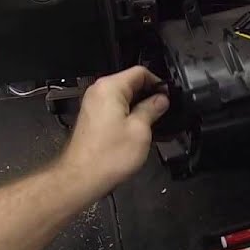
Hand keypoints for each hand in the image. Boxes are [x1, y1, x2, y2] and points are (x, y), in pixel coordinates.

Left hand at [60, 66, 168, 196]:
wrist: (82, 178)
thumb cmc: (106, 157)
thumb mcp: (140, 130)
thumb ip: (152, 109)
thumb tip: (161, 100)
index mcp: (110, 88)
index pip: (140, 72)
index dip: (158, 83)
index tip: (168, 96)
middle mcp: (98, 92)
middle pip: (131, 83)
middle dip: (149, 96)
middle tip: (163, 112)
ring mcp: (94, 105)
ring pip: (123, 98)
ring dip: (139, 107)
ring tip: (154, 124)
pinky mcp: (93, 119)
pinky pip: (115, 109)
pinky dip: (128, 116)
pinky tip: (139, 131)